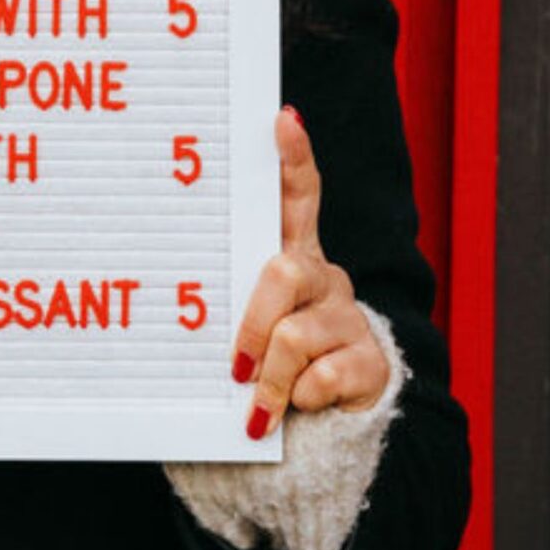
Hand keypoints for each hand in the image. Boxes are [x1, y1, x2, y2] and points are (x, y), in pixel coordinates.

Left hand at [228, 106, 389, 439]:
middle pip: (283, 272)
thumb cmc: (261, 369)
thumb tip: (179, 299)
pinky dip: (298, 401)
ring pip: (295, 337)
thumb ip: (224, 310)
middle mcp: (323, 278)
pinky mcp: (370, 361)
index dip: (294, 159)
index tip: (282, 120)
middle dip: (252, 323)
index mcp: (290, 259)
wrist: (318, 428)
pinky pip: (321, 378)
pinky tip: (299, 408)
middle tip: (233, 366)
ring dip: (269, 378)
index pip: (298, 198)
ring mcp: (348, 317)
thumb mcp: (239, 332)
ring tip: (257, 404)